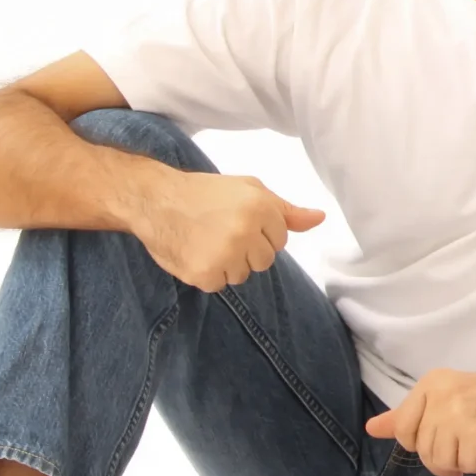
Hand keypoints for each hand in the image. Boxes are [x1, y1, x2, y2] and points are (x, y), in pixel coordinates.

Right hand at [132, 170, 324, 291]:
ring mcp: (225, 255)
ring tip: (208, 242)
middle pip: (265, 261)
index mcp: (261, 208)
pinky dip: (209, 274)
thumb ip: (286, 209)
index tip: (238, 221)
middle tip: (222, 232)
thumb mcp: (249, 190)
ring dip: (229, 264)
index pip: (280, 240)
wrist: (156, 200)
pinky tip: (196, 253)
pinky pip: (220, 285)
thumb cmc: (205, 193)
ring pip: (244, 275)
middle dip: (248, 250)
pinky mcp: (205, 274)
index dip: (260, 232)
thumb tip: (320, 219)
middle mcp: (246, 232)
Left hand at [364, 363, 475, 475]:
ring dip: (467, 460)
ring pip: (443, 463)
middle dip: (450, 454)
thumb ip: (408, 415)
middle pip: (425, 451)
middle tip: (473, 436)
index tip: (449, 431)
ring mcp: (458, 417)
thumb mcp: (447, 399)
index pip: (403, 430)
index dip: (425, 441)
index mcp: (430, 386)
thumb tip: (371, 428)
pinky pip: (468, 467)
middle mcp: (440, 398)